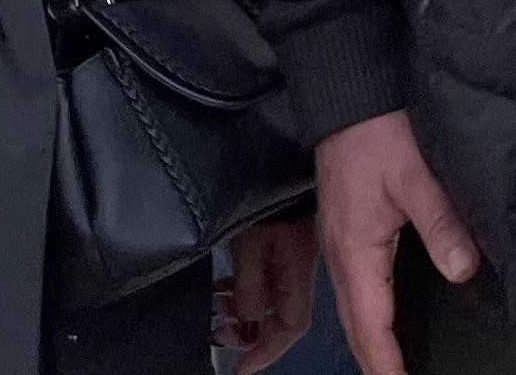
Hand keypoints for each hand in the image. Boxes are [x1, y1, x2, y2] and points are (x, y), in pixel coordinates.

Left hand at [222, 217, 320, 370]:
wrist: (275, 160)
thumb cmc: (261, 206)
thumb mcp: (248, 248)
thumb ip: (250, 291)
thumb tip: (250, 326)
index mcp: (298, 273)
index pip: (292, 326)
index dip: (268, 350)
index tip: (241, 367)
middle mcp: (300, 269)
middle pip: (280, 314)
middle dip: (251, 331)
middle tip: (219, 334)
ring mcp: (291, 255)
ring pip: (270, 296)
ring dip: (243, 308)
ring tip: (215, 309)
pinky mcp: (281, 242)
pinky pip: (264, 277)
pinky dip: (243, 288)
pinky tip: (223, 286)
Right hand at [317, 110, 480, 374]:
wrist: (348, 91)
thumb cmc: (381, 131)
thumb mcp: (418, 175)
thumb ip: (441, 223)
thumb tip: (463, 272)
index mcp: (356, 248)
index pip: (370, 321)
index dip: (386, 360)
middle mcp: (340, 252)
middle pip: (354, 323)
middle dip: (374, 359)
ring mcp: (337, 239)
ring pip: (350, 305)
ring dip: (368, 339)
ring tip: (391, 365)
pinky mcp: (343, 226)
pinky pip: (351, 285)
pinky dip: (366, 312)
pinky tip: (381, 315)